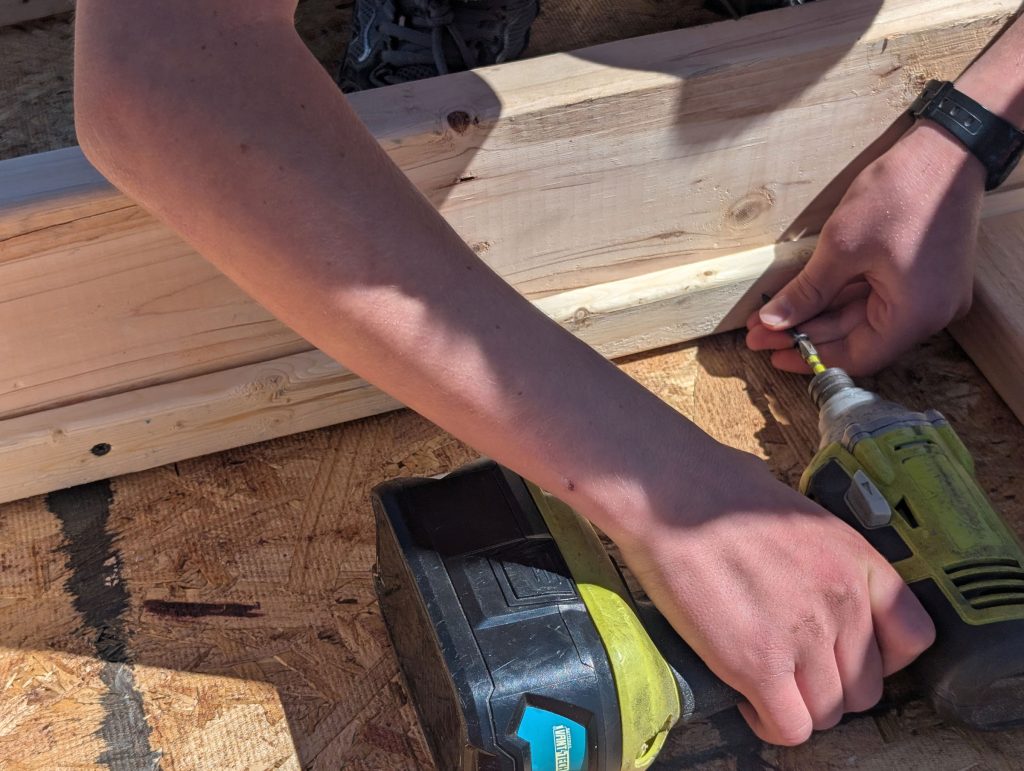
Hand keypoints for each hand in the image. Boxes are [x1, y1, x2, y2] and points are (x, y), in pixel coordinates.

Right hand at [605, 445, 934, 744]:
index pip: (914, 636)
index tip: (845, 654)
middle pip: (864, 688)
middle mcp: (843, 602)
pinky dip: (768, 723)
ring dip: (796, 706)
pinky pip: (788, 727)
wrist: (668, 493)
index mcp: (857, 559)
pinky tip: (746, 697)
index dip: (880, 657)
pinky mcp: (758, 664)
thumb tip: (807, 575)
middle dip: (828, 686)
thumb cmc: (716, 487)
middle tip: (790, 671)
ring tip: (762, 683)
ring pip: (826, 713)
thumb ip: (821, 555)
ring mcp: (804, 636)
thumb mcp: (796, 512)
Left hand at [746, 122, 985, 374]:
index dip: (809, 357)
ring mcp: (926, 294)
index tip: (771, 354)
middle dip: (805, 333)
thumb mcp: (842, 246)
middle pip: (856, 337)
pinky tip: (802, 297)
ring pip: (861, 316)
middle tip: (758, 332)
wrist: (948, 148)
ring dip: (817, 315)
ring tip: (771, 316)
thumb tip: (772, 321)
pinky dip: (838, 297)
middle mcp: (927, 314)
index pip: (856, 357)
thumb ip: (807, 291)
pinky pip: (874, 296)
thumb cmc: (901, 194)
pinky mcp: (920, 275)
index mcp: (914, 317)